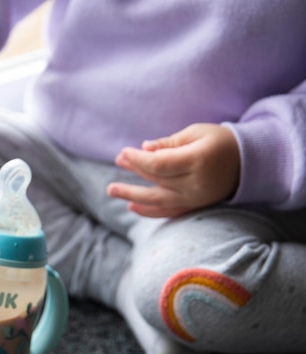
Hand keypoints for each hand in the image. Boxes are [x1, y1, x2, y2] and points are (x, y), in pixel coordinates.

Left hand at [106, 123, 240, 217]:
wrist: (249, 162)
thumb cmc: (220, 141)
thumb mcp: (196, 133)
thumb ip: (169, 143)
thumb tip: (144, 148)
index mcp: (197, 161)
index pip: (159, 164)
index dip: (138, 160)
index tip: (123, 153)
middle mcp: (195, 183)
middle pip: (157, 179)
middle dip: (135, 170)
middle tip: (117, 160)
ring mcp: (196, 198)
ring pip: (158, 199)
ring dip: (133, 195)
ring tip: (112, 190)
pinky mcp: (196, 206)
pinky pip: (169, 212)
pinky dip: (149, 211)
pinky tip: (131, 206)